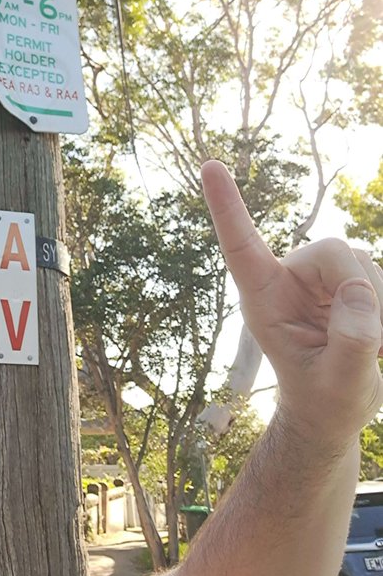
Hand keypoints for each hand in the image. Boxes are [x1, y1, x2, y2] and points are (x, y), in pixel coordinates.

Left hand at [201, 160, 382, 449]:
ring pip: (360, 259)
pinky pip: (377, 271)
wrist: (336, 409)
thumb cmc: (326, 400)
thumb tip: (357, 292)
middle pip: (333, 250)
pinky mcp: (343, 280)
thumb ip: (352, 343)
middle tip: (373, 339)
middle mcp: (287, 279)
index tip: (210, 166)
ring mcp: (316, 278)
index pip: (242, 247)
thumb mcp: (341, 384)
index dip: (227, 207)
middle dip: (363, 288)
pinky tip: (380, 337)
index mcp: (264, 299)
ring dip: (379, 300)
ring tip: (372, 344)